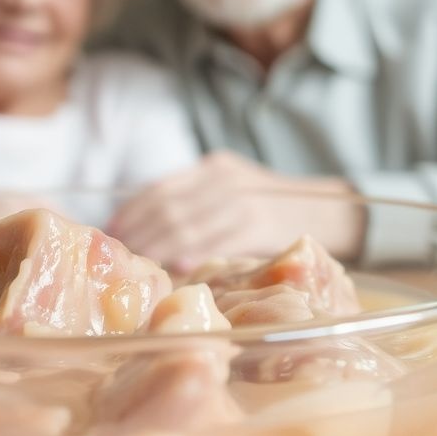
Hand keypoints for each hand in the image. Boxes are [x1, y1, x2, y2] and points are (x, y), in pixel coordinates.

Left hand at [106, 151, 364, 272]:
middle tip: (119, 255)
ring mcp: (242, 200)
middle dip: (139, 233)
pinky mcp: (259, 224)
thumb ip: (196, 204)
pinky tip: (177, 267)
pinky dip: (194, 254)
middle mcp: (224, 178)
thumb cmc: (270, 210)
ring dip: (159, 247)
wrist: (325, 211)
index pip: (160, 188)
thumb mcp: (232, 191)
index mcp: (213, 168)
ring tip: (139, 264)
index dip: (132, 211)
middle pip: (168, 207)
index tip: (111, 232)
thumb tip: (147, 234)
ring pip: (187, 224)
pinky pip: (217, 241)